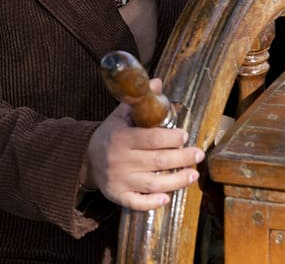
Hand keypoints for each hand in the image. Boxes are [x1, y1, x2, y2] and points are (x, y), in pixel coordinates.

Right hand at [83, 78, 203, 210]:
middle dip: (182, 158)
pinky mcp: (118, 196)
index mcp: (121, 138)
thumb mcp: (120, 115)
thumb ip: (139, 101)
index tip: (185, 135)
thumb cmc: (110, 135)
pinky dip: (152, 203)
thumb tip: (157, 81)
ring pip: (152, 184)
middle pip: (157, 161)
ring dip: (176, 181)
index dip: (171, 138)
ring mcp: (119, 180)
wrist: (86, 158)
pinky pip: (137, 203)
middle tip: (198, 154)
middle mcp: (120, 160)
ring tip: (193, 174)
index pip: (151, 138)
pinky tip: (167, 199)